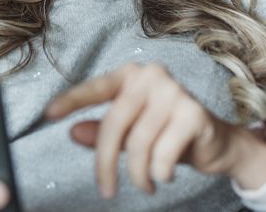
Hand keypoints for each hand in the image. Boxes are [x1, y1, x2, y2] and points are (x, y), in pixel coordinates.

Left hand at [45, 62, 265, 197]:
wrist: (216, 143)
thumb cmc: (168, 135)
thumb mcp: (132, 134)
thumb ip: (102, 132)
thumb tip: (72, 132)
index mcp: (132, 75)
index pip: (97, 87)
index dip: (72, 101)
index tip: (48, 115)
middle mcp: (152, 75)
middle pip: (115, 123)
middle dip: (106, 163)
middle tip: (106, 191)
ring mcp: (174, 91)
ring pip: (138, 143)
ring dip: (138, 175)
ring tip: (146, 184)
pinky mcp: (193, 112)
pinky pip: (162, 155)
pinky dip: (159, 174)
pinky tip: (165, 175)